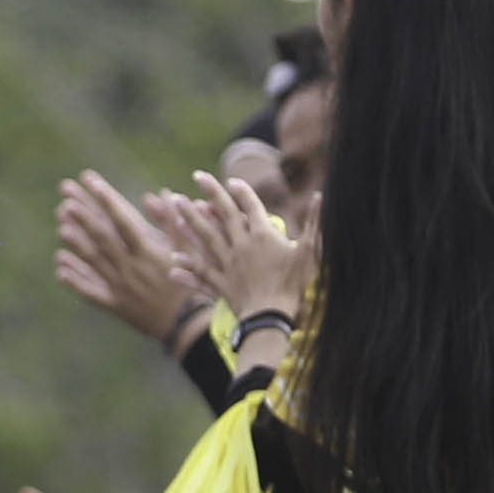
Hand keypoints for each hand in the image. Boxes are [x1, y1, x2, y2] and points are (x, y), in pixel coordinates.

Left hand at [52, 172, 203, 340]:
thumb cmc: (193, 281)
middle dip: (83, 213)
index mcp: (149, 250)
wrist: (189, 324)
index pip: (122, 218)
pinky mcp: (116, 305)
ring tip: (60, 225)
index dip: (105, 197)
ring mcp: (121, 286)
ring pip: (93, 260)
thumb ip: (171, 221)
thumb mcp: (188, 249)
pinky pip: (91, 292)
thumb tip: (157, 193)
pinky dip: (75, 279)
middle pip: (102, 236)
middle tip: (65, 194)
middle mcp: (131, 266)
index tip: (90, 179)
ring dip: (76, 242)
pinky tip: (61, 266)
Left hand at [157, 171, 310, 325]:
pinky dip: (187, 265)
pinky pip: (201, 270)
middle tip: (197, 175)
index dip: (242, 192)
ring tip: (176, 202)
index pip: (251, 206)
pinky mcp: (221, 282)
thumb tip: (320, 197)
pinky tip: (173, 257)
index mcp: (263, 235)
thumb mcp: (311, 252)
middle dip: (211, 193)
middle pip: (223, 214)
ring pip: (206, 236)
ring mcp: (228, 263)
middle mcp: (242, 244)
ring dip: (190, 218)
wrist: (272, 316)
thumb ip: (315, 224)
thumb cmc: (295, 285)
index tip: (231, 181)